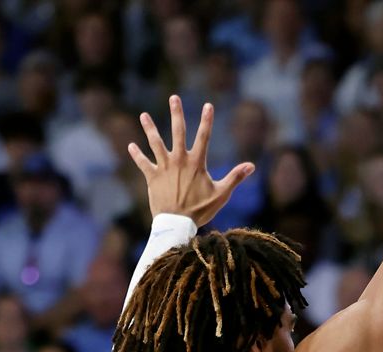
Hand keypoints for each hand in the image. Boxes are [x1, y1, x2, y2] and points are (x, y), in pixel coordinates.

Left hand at [128, 96, 255, 226]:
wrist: (176, 224)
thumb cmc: (200, 210)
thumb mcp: (221, 194)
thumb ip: (235, 177)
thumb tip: (251, 165)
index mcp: (196, 163)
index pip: (204, 137)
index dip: (207, 120)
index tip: (208, 105)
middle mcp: (179, 160)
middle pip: (177, 132)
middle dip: (176, 113)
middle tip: (174, 97)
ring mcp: (164, 168)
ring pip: (155, 143)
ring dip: (150, 128)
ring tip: (143, 115)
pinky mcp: (152, 177)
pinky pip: (142, 163)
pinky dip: (137, 155)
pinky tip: (131, 145)